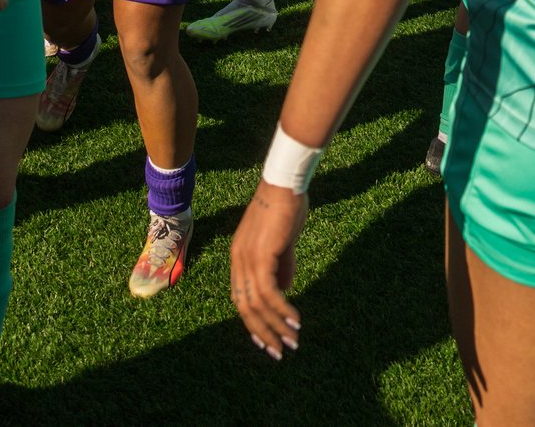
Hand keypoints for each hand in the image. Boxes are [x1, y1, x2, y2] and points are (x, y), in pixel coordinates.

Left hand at [229, 181, 306, 357]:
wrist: (285, 183)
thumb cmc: (286, 206)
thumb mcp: (283, 241)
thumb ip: (282, 263)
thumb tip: (285, 288)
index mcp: (240, 257)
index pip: (241, 297)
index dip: (253, 321)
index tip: (267, 339)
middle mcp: (239, 261)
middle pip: (245, 307)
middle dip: (263, 332)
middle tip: (278, 351)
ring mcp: (248, 259)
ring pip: (257, 304)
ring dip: (276, 326)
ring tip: (292, 341)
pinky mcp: (261, 256)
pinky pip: (269, 293)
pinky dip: (282, 310)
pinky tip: (295, 321)